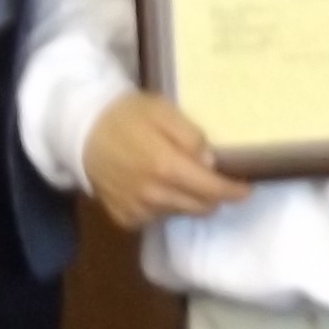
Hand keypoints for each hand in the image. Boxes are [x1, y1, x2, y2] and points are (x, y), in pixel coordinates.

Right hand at [85, 93, 251, 226]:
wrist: (82, 132)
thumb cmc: (127, 116)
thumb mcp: (162, 110)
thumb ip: (189, 135)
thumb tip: (210, 162)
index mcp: (165, 166)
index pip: (211, 190)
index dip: (233, 191)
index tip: (246, 187)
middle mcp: (153, 195)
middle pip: (200, 207)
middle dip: (213, 195)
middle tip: (214, 179)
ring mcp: (138, 210)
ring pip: (180, 213)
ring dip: (188, 199)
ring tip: (180, 177)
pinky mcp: (125, 218)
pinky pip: (157, 218)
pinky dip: (164, 205)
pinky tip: (155, 185)